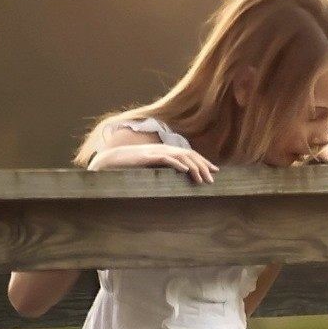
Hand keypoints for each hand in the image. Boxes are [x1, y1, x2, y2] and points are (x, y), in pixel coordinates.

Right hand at [87, 143, 216, 182]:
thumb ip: (164, 170)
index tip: (214, 170)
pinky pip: (166, 159)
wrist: (113, 160)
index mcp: (166, 151)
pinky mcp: (149, 157)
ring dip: (194, 168)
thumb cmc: (132, 166)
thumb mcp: (152, 168)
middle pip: (189, 155)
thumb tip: (177, 178)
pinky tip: (185, 171)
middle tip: (212, 179)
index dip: (203, 162)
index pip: (189, 154)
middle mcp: (164, 149)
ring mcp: (157, 152)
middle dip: (203, 166)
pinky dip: (177, 164)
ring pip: (181, 157)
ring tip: (203, 179)